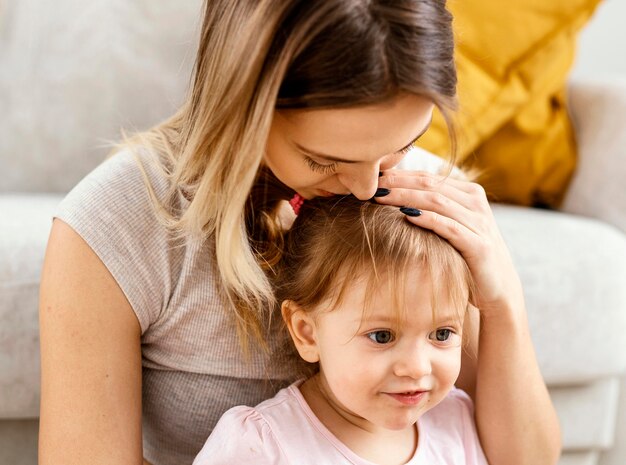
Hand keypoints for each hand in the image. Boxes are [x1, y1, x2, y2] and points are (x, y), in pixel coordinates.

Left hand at [376, 170, 523, 314]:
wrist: (497, 289)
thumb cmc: (464, 256)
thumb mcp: (450, 226)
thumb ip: (431, 209)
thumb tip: (392, 194)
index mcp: (469, 193)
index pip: (428, 177)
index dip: (399, 175)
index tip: (372, 177)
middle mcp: (476, 202)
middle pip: (430, 185)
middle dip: (398, 182)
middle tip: (371, 184)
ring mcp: (480, 223)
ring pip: (437, 202)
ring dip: (405, 197)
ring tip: (380, 198)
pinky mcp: (480, 245)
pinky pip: (450, 227)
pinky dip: (428, 219)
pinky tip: (406, 217)